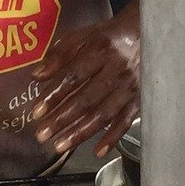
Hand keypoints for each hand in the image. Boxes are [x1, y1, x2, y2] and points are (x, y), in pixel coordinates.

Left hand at [32, 5, 139, 157]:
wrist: (149, 34)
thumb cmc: (110, 35)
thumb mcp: (84, 34)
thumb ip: (60, 53)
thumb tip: (36, 77)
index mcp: (100, 49)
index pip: (73, 76)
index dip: (54, 95)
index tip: (36, 112)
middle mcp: (117, 69)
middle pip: (86, 98)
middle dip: (62, 119)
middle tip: (41, 135)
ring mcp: (131, 86)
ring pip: (104, 114)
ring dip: (80, 132)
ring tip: (59, 146)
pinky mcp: (141, 99)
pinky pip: (126, 121)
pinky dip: (113, 138)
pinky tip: (97, 151)